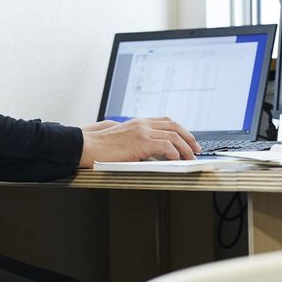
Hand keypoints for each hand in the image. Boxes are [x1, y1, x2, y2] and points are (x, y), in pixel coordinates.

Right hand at [78, 117, 199, 167]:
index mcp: (137, 122)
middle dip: (189, 137)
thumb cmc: (97, 145)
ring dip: (186, 147)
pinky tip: (177, 159)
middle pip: (174, 126)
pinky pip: (165, 146)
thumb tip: (146, 150)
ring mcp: (142, 131)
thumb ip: (133, 139)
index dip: (180, 130)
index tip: (188, 140)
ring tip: (191, 157)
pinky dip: (174, 152)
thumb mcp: (119, 137)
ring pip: (174, 136)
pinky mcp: (141, 142)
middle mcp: (142, 124)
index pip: (166, 121)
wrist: (85, 146)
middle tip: (196, 149)